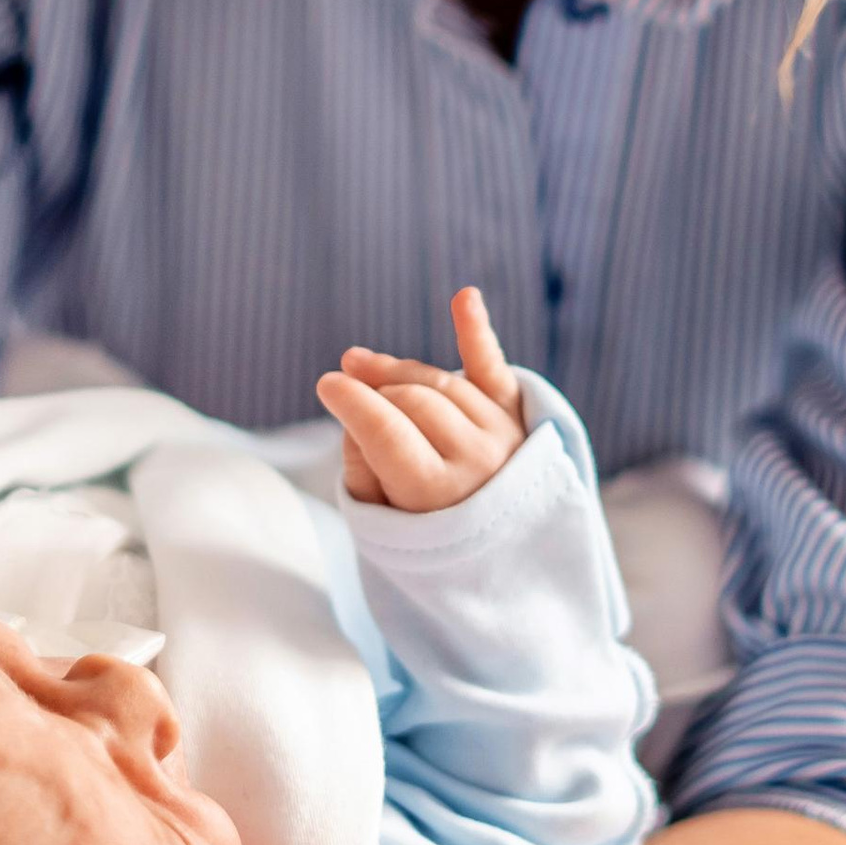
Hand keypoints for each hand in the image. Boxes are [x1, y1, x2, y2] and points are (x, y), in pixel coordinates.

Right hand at [316, 282, 523, 509]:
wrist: (500, 547)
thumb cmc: (424, 531)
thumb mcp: (379, 519)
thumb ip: (361, 468)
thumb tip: (357, 415)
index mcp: (438, 496)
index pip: (385, 430)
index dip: (351, 401)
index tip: (327, 384)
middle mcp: (479, 463)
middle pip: (411, 400)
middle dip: (373, 389)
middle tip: (346, 384)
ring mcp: (504, 435)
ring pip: (441, 382)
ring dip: (400, 371)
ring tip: (365, 366)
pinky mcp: (518, 415)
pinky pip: (493, 367)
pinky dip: (477, 332)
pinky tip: (464, 297)